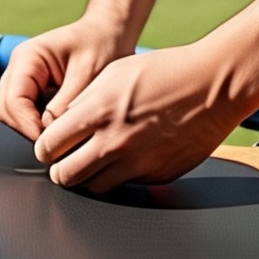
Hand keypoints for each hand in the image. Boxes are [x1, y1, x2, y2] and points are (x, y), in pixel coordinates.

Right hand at [0, 18, 133, 142]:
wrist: (110, 34)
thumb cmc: (101, 46)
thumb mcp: (88, 74)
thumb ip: (65, 105)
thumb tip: (47, 137)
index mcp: (28, 57)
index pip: (13, 101)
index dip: (28, 125)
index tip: (51, 141)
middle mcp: (18, 69)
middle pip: (5, 111)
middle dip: (27, 129)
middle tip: (56, 141)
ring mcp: (22, 81)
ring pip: (11, 117)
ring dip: (31, 129)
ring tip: (59, 134)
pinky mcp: (31, 92)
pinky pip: (24, 116)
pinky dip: (37, 126)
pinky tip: (59, 127)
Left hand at [34, 43, 241, 192]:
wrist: (212, 85)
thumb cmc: (166, 71)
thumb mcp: (115, 71)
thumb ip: (84, 99)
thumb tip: (63, 123)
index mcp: (98, 112)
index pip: (49, 146)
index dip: (46, 147)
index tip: (52, 144)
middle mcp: (114, 143)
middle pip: (64, 176)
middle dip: (61, 167)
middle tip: (69, 156)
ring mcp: (136, 164)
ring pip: (93, 188)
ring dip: (89, 175)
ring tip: (99, 155)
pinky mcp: (155, 176)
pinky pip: (125, 185)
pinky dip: (121, 174)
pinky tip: (130, 153)